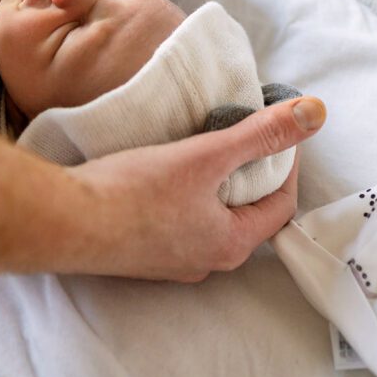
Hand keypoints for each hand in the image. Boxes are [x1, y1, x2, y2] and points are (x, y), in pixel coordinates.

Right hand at [67, 96, 324, 280]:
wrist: (64, 221)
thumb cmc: (132, 192)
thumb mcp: (205, 155)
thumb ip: (259, 133)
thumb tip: (313, 114)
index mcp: (230, 244)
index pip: (281, 204)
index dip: (286, 163)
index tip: (277, 128)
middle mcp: (205, 261)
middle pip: (246, 213)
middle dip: (249, 174)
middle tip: (242, 134)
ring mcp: (169, 262)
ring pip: (209, 218)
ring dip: (214, 186)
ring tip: (203, 148)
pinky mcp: (139, 252)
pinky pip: (177, 222)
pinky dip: (184, 196)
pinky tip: (163, 172)